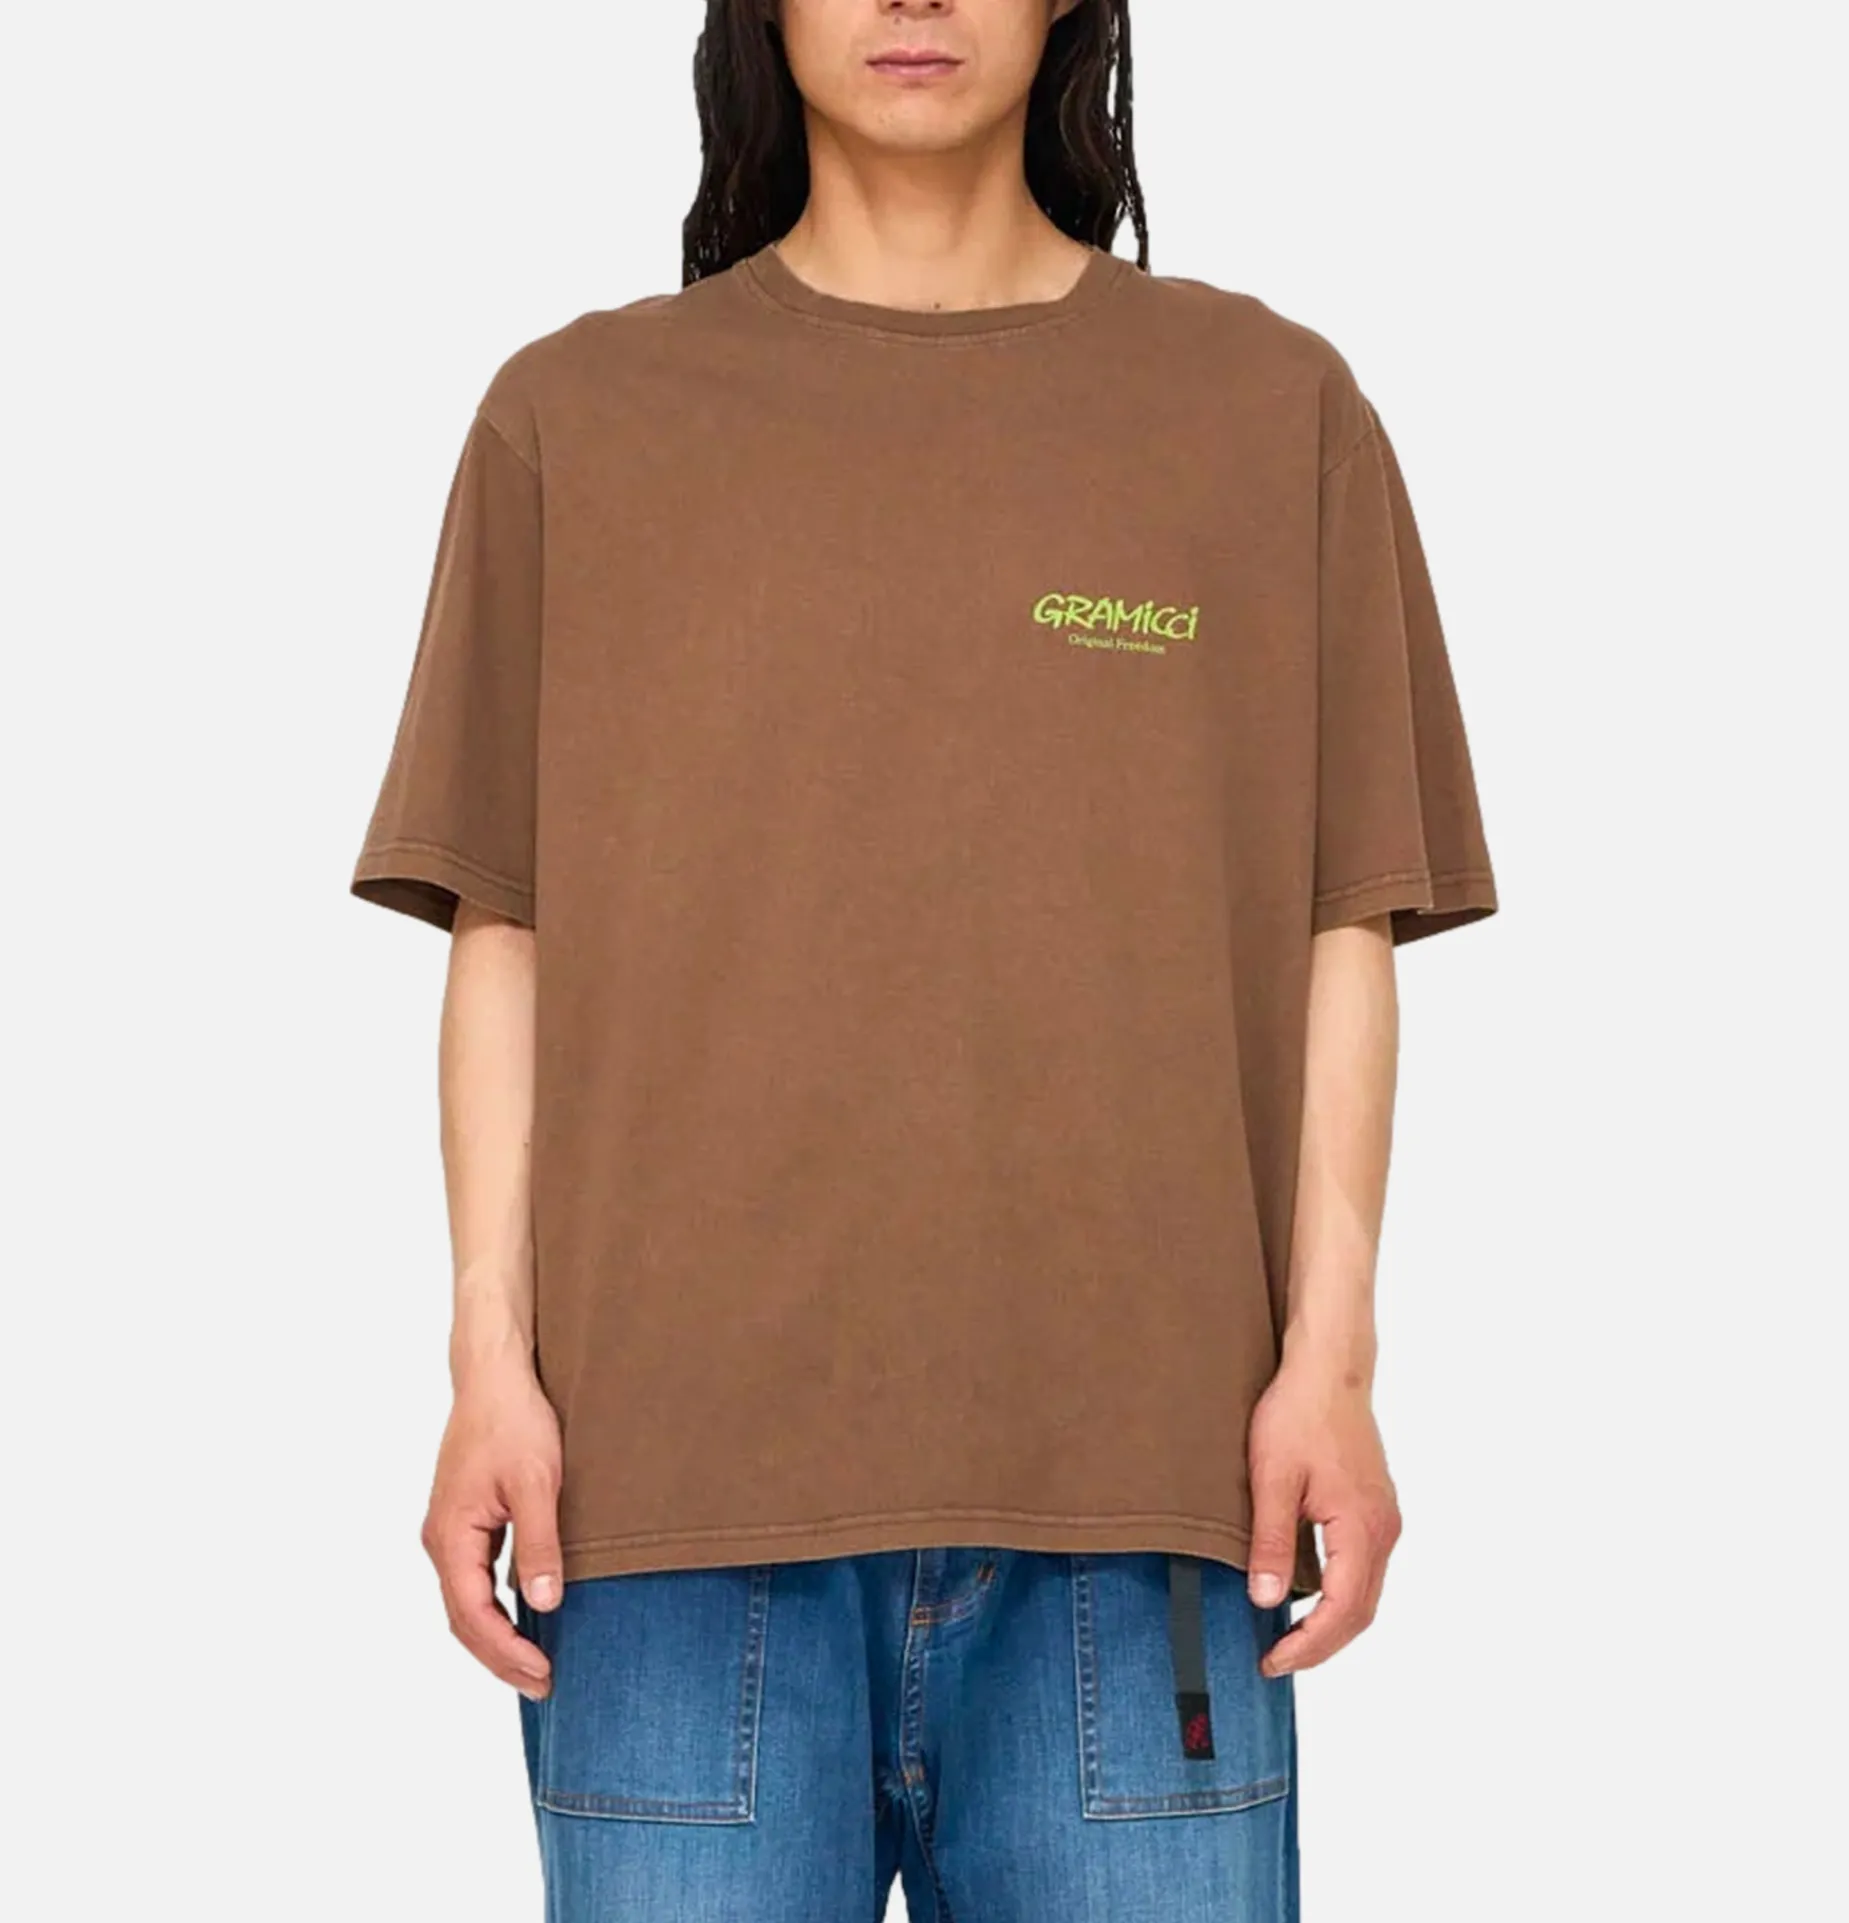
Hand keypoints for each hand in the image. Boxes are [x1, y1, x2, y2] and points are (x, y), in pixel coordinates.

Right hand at [421, 1360, 563, 1697]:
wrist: (495, 1375)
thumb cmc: (514, 1420)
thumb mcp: (538, 1483)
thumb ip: (539, 1544)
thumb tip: (542, 1604)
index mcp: (451, 1536)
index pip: (473, 1615)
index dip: (506, 1652)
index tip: (543, 1674)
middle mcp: (441, 1540)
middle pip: (463, 1618)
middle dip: (500, 1657)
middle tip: (543, 1685)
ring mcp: (450, 1531)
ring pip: (466, 1601)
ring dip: (496, 1636)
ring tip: (534, 1664)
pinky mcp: (465, 1520)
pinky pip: (474, 1579)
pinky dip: (494, 1608)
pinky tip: (523, 1616)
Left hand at [1243, 1353, 1400, 1676]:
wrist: (1328, 1370)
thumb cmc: (1299, 1415)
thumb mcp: (1272, 1479)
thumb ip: (1272, 1542)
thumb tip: (1267, 1600)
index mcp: (1362, 1529)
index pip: (1342, 1611)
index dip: (1308, 1646)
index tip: (1272, 1661)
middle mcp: (1383, 1530)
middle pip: (1360, 1612)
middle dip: (1321, 1645)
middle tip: (1277, 1660)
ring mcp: (1384, 1519)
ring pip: (1365, 1593)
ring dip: (1331, 1623)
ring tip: (1289, 1638)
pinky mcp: (1375, 1509)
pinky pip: (1363, 1569)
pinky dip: (1340, 1596)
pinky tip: (1308, 1596)